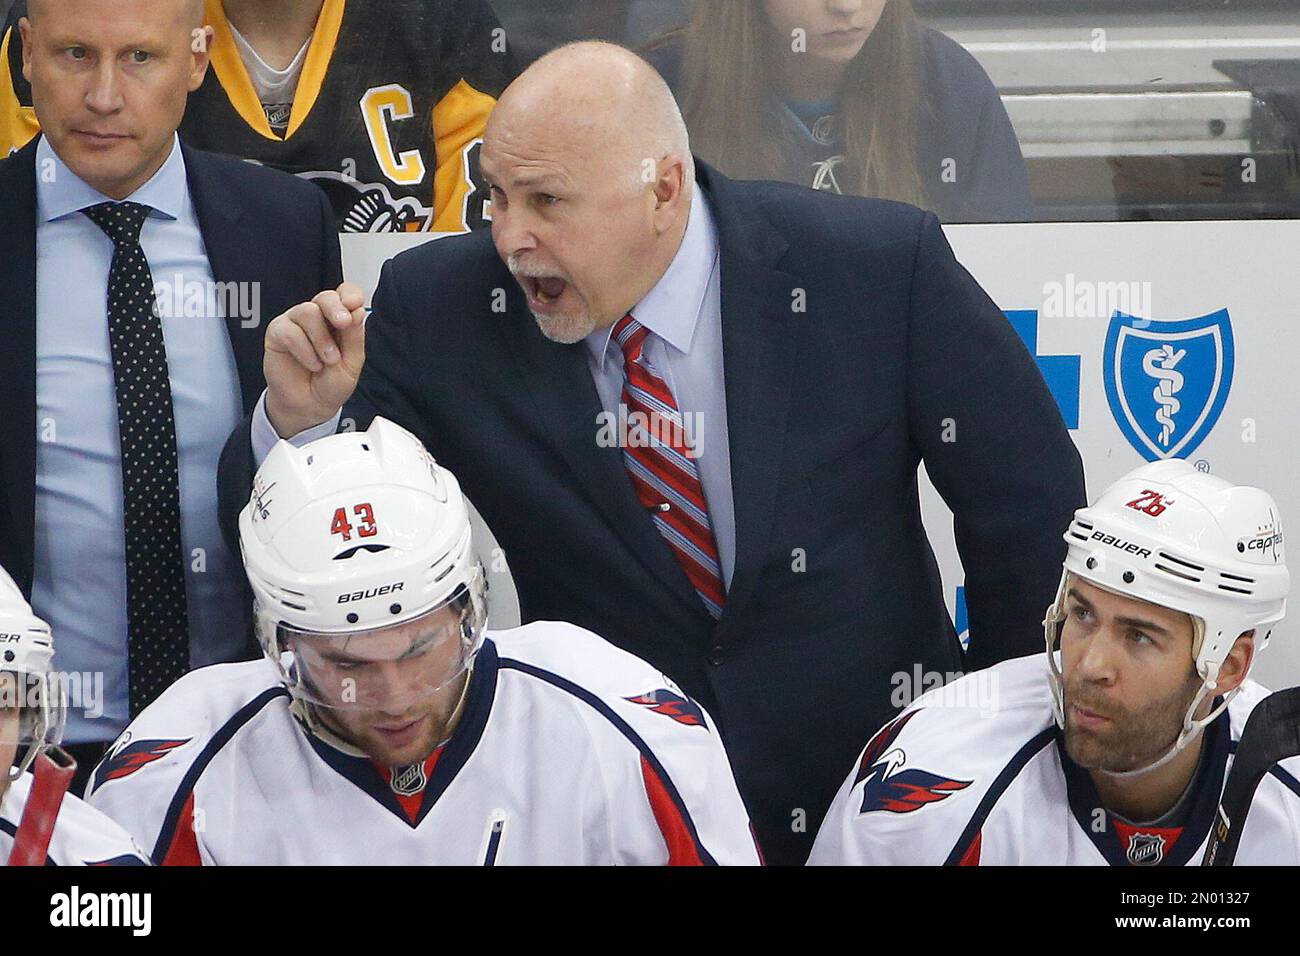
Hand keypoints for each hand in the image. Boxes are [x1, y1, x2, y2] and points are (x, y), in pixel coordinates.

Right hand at [264, 283, 366, 437]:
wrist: (310, 406)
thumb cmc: (330, 383)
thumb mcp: (352, 363)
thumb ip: (354, 337)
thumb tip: (357, 310)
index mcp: (339, 319)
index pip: (345, 294)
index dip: (350, 295)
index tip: (355, 306)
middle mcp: (318, 317)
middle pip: (325, 297)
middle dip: (336, 309)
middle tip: (343, 324)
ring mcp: (296, 322)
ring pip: (308, 312)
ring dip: (321, 338)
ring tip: (327, 360)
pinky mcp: (277, 333)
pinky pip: (290, 331)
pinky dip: (304, 349)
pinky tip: (312, 364)